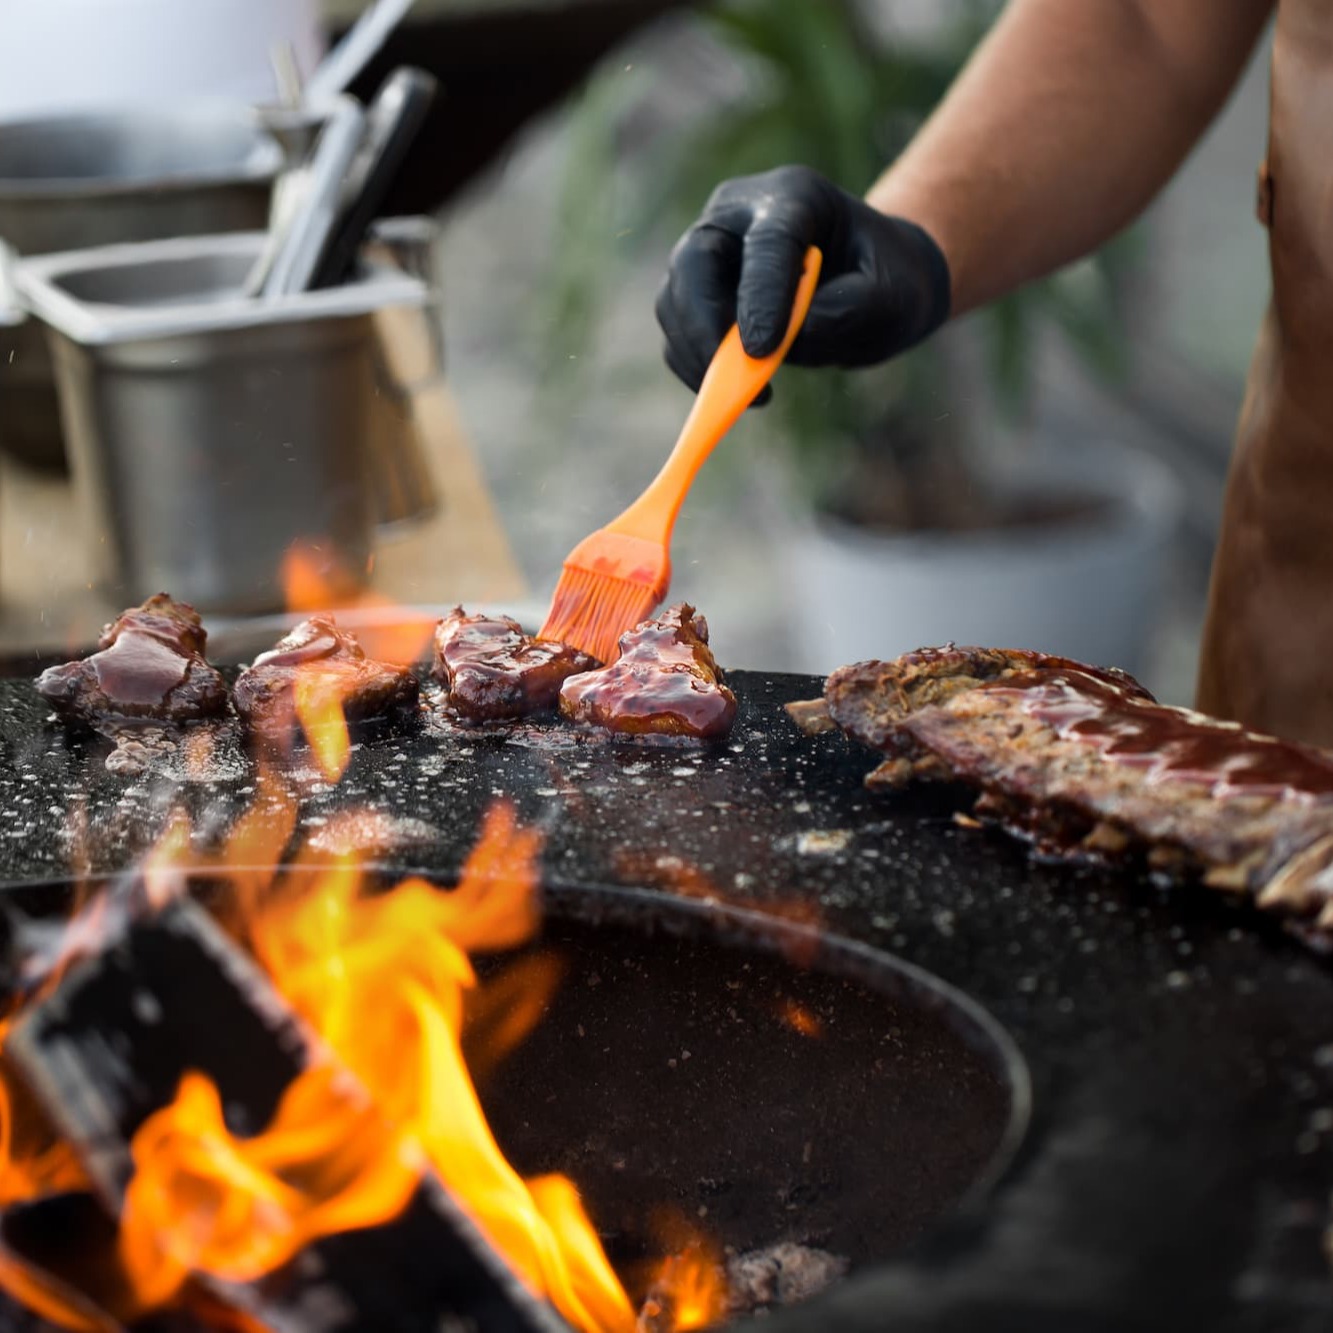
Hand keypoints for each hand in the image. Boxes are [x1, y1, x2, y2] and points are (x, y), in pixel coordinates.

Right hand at [655, 165, 950, 401]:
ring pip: (675, 298)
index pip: (767, 241)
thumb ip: (843, 313)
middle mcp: (739, 213)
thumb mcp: (890, 297)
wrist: (873, 280)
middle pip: (694, 261)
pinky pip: (678, 330)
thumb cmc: (886, 280)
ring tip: (741, 395)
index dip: (760, 296)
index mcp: (795, 196)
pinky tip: (731, 392)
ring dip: (695, 353)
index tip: (760, 352)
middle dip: (703, 326)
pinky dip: (692, 366)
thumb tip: (775, 346)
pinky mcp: (698, 289)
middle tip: (727, 382)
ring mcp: (712, 249)